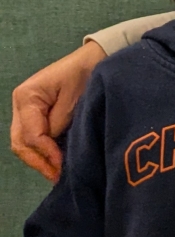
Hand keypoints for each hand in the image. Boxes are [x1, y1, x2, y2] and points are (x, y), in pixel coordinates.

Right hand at [11, 42, 105, 180]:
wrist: (93, 60)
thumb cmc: (84, 75)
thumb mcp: (73, 100)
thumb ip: (58, 124)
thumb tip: (51, 147)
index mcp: (26, 97)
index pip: (31, 135)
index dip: (46, 153)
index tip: (62, 165)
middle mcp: (20, 106)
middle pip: (20, 143)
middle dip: (38, 162)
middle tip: (57, 176)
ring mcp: (25, 112)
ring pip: (23, 144)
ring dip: (39, 159)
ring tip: (57, 173)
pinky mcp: (35, 116)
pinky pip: (33, 138)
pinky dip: (42, 151)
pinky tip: (56, 161)